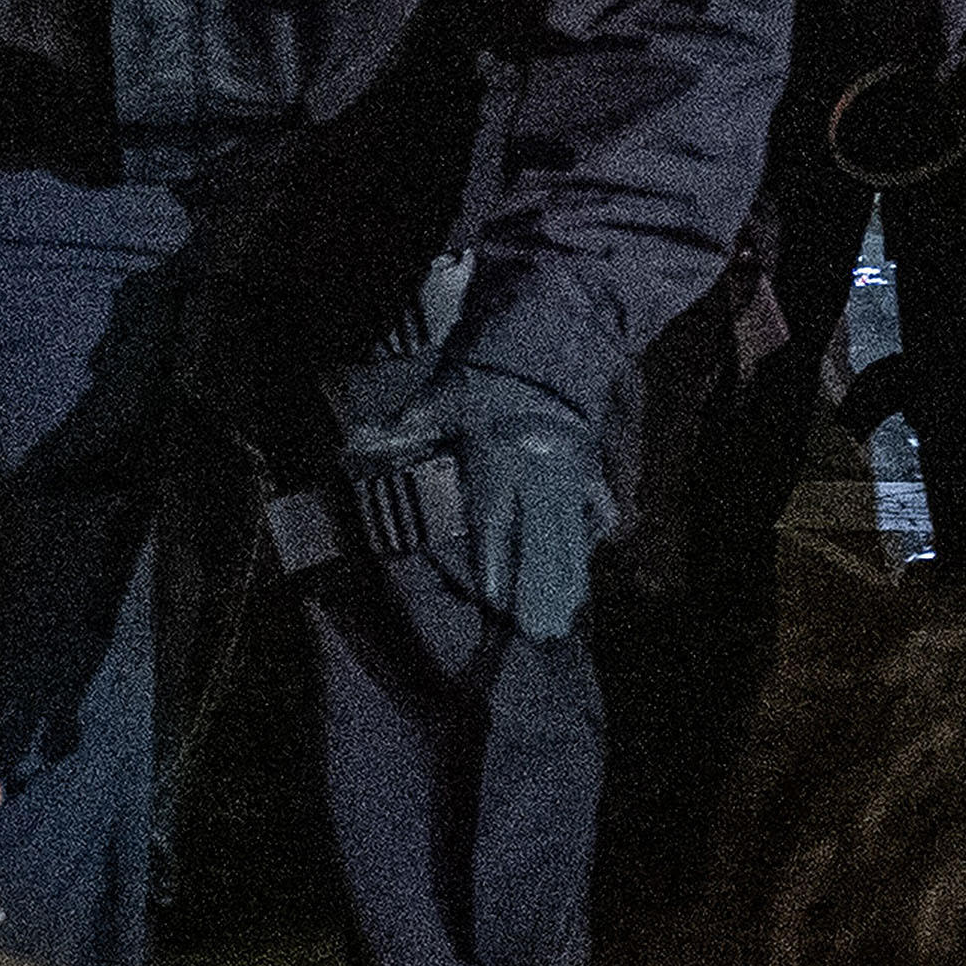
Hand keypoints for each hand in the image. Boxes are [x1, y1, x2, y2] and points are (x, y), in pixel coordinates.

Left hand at [339, 361, 609, 641]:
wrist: (549, 334)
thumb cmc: (488, 370)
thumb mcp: (443, 395)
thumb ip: (407, 425)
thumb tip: (359, 443)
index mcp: (497, 463)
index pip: (494, 522)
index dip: (497, 564)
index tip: (495, 603)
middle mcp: (535, 475)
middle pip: (539, 540)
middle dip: (539, 587)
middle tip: (541, 632)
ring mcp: (566, 471)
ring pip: (570, 530)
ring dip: (569, 572)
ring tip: (568, 614)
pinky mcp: (587, 459)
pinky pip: (596, 498)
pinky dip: (600, 523)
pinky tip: (605, 546)